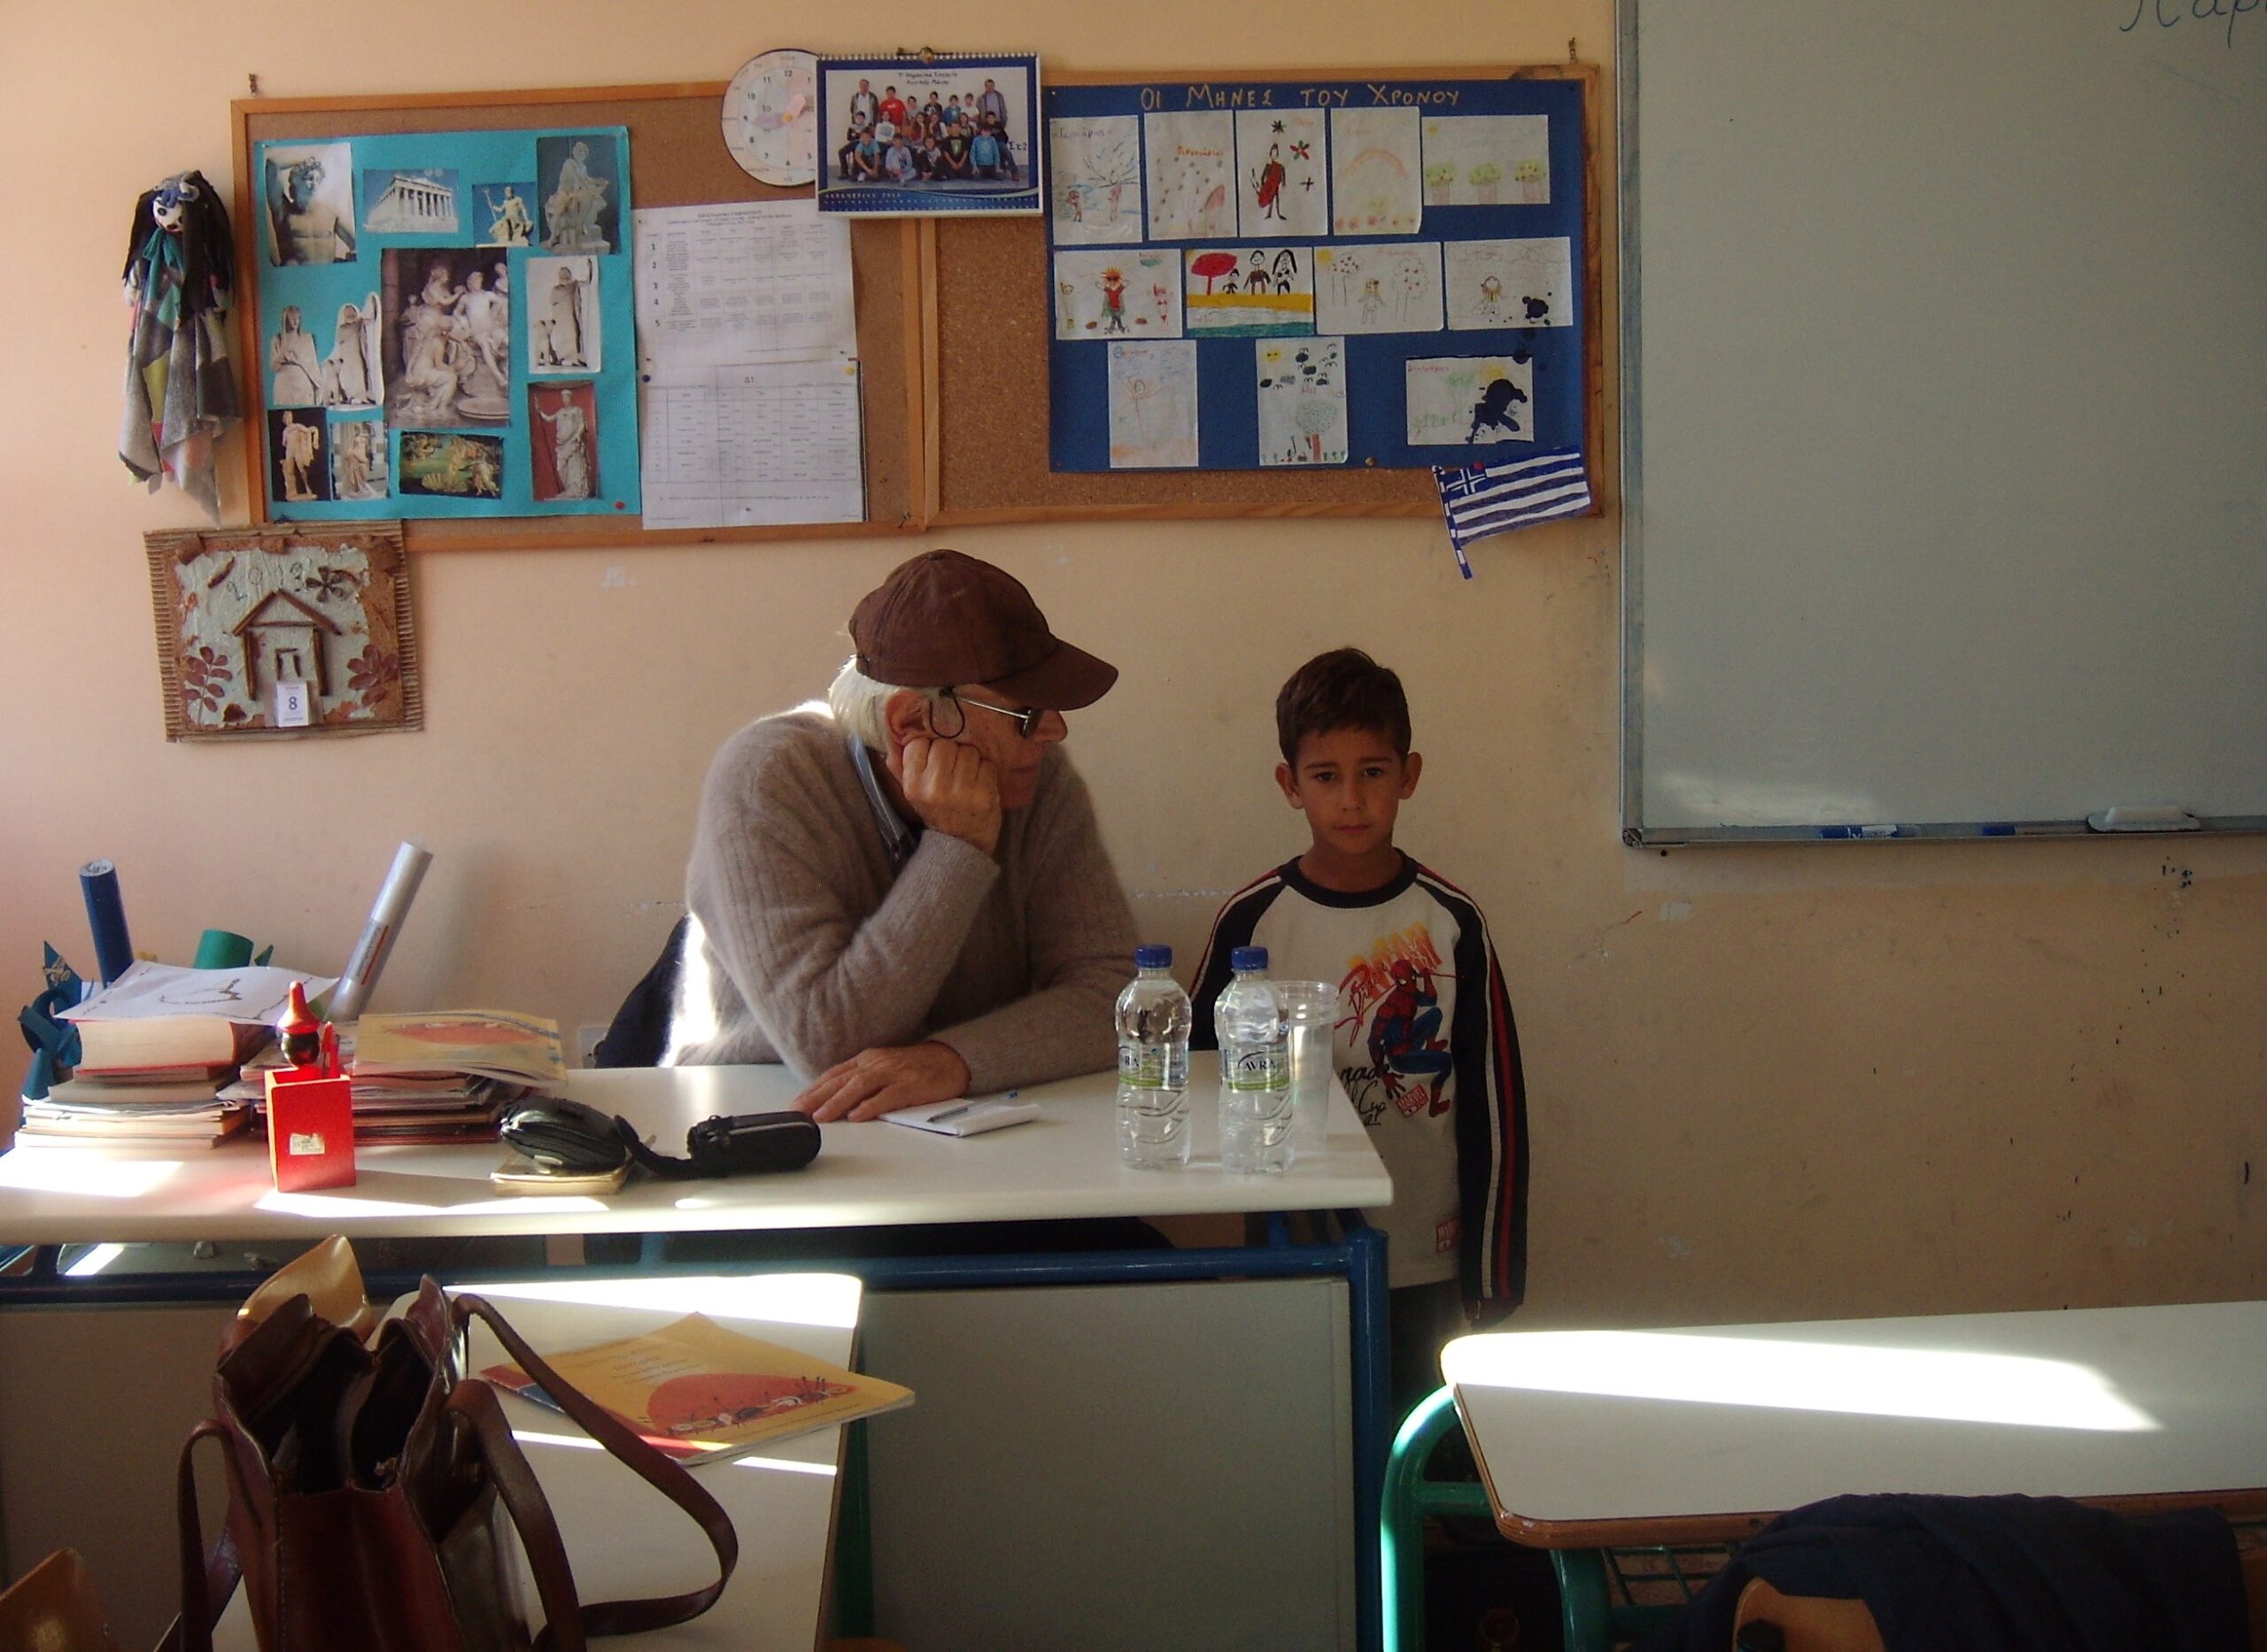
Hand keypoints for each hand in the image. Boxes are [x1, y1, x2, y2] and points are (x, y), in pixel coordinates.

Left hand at [790, 1041, 972, 1121]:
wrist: (950, 1060)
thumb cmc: (914, 1068)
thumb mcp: (882, 1069)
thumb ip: (860, 1081)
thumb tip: (833, 1102)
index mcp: (867, 1060)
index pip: (833, 1075)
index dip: (812, 1090)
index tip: (795, 1105)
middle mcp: (876, 1064)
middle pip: (841, 1080)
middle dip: (816, 1098)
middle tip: (797, 1113)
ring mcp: (894, 1073)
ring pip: (859, 1087)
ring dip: (837, 1102)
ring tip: (821, 1117)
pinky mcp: (911, 1085)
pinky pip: (888, 1096)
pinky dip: (871, 1106)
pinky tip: (857, 1116)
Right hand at [892, 734, 1001, 854]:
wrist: (962, 845)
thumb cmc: (937, 812)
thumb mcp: (913, 792)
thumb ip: (900, 764)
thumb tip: (893, 733)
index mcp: (913, 785)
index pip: (919, 743)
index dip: (928, 748)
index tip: (933, 761)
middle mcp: (935, 788)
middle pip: (946, 743)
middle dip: (952, 752)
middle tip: (953, 770)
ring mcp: (961, 792)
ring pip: (968, 750)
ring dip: (971, 760)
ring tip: (967, 777)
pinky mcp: (984, 795)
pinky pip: (987, 764)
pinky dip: (986, 771)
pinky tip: (980, 784)